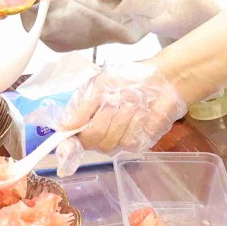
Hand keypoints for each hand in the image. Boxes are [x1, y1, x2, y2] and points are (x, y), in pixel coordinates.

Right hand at [53, 61, 185, 176]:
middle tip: (114, 100)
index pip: (70, 141)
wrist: (163, 81)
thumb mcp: (100, 84)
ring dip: (121, 119)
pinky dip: (135, 124)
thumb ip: (81, 106)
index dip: (67, 147)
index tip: (67, 148)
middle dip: (102, 119)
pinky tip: (142, 112)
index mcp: (85, 118)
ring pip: (110, 143)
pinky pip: (128, 142)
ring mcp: (118, 140)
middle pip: (91, 141)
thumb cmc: (129, 78)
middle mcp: (99, 133)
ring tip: (131, 101)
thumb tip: (63, 128)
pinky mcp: (136, 144)